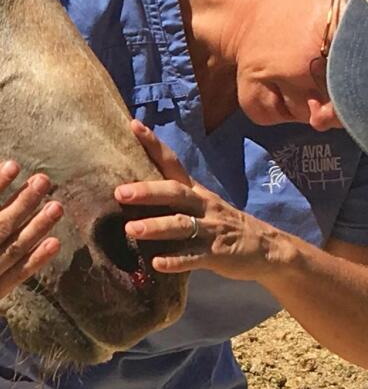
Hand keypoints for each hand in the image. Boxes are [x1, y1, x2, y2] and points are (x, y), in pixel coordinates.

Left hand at [114, 121, 284, 281]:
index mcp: (196, 191)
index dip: (154, 145)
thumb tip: (131, 189)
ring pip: (182, 225)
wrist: (268, 249)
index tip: (134, 125)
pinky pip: (194, 258)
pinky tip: (157, 263)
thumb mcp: (201, 205)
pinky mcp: (218, 254)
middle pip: (175, 193)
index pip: (172, 163)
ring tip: (131, 229)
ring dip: (156, 227)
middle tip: (120, 193)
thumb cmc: (222, 225)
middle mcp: (203, 205)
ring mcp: (212, 230)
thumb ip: (172, 197)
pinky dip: (176, 261)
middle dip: (147, 192)